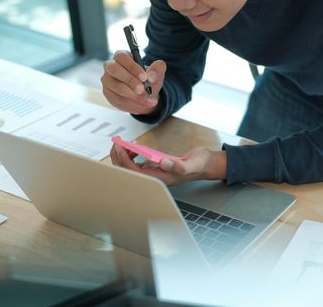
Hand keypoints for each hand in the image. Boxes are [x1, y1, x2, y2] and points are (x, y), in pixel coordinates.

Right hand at [101, 50, 165, 114]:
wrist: (143, 96)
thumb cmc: (148, 80)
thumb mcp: (156, 74)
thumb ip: (157, 70)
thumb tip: (151, 76)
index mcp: (122, 57)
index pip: (121, 57)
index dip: (132, 66)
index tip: (144, 77)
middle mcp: (111, 66)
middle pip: (114, 69)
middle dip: (130, 80)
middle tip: (142, 89)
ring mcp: (107, 80)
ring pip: (117, 86)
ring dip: (133, 94)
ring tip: (147, 99)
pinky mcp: (108, 93)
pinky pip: (117, 98)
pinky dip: (131, 102)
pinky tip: (142, 103)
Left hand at [110, 145, 226, 185]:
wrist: (206, 164)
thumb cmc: (200, 165)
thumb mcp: (192, 164)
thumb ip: (178, 165)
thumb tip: (163, 162)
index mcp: (160, 178)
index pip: (135, 172)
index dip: (124, 160)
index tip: (120, 147)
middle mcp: (155, 176)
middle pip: (129, 171)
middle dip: (119, 158)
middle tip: (116, 143)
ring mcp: (155, 172)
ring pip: (131, 168)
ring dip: (124, 157)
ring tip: (123, 145)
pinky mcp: (156, 166)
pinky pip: (138, 164)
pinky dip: (132, 156)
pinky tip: (134, 149)